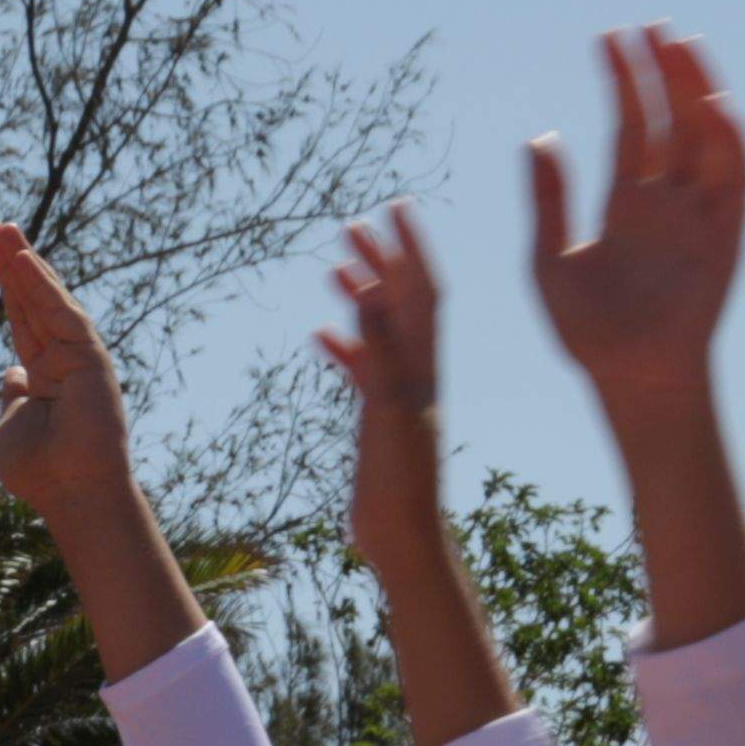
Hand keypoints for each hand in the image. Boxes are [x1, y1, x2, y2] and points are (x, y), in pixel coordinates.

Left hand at [0, 221, 135, 521]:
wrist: (72, 495)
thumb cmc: (40, 472)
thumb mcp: (11, 424)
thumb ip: (12, 396)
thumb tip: (12, 374)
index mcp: (43, 372)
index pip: (21, 318)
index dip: (6, 285)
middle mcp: (64, 358)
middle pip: (34, 300)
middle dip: (13, 262)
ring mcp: (80, 356)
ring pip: (49, 300)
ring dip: (25, 263)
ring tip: (2, 229)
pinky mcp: (91, 358)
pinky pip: (62, 313)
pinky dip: (41, 286)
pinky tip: (21, 259)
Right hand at [317, 203, 451, 593]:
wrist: (404, 536)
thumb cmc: (402, 482)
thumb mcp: (387, 411)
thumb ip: (379, 353)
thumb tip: (369, 295)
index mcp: (424, 364)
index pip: (423, 290)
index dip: (410, 248)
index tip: (394, 208)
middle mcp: (416, 371)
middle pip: (402, 301)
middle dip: (382, 260)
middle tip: (353, 225)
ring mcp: (397, 392)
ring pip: (380, 330)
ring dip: (361, 296)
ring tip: (335, 266)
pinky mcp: (378, 417)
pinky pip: (361, 369)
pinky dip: (344, 345)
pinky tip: (320, 334)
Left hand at [527, 32, 744, 403]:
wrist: (629, 379)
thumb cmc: (587, 331)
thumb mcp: (549, 261)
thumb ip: (548, 201)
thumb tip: (538, 138)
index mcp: (626, 202)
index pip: (630, 125)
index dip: (622, 81)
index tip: (609, 38)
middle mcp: (667, 200)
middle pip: (671, 120)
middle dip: (663, 73)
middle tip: (649, 27)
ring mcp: (700, 214)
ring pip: (706, 136)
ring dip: (697, 90)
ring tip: (680, 46)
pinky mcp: (728, 235)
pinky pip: (737, 179)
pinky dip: (730, 141)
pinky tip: (712, 106)